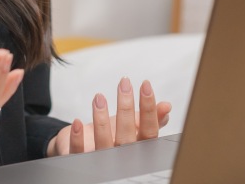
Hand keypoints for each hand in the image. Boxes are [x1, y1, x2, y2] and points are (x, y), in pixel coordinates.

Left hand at [47, 77, 171, 155]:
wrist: (87, 145)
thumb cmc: (113, 134)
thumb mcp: (134, 124)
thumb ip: (151, 118)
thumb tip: (167, 106)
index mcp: (137, 147)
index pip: (149, 132)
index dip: (149, 109)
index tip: (145, 85)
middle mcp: (121, 157)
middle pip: (126, 138)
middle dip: (126, 109)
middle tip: (124, 84)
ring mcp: (100, 161)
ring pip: (103, 145)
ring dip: (101, 120)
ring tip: (99, 97)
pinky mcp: (80, 161)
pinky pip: (78, 153)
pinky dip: (77, 139)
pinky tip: (77, 122)